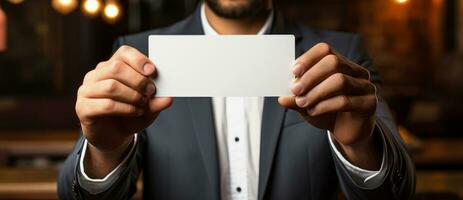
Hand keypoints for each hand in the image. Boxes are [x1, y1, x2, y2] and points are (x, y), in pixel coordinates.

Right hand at [76, 45, 171, 153]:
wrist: (114, 136)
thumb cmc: (130, 116)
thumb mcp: (148, 108)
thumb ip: (156, 101)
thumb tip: (168, 98)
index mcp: (112, 66)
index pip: (124, 52)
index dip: (139, 59)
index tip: (152, 72)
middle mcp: (96, 75)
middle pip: (116, 67)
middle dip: (138, 80)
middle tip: (151, 91)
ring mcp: (87, 90)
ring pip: (111, 86)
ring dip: (132, 95)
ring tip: (143, 104)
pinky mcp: (83, 108)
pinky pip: (106, 105)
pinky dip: (125, 108)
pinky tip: (135, 112)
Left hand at [279, 43, 379, 168]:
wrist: (348, 133)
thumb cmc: (327, 113)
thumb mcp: (307, 105)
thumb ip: (295, 99)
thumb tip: (281, 98)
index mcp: (341, 64)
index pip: (326, 50)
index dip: (308, 58)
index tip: (293, 71)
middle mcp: (357, 72)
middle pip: (333, 62)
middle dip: (310, 76)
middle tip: (295, 90)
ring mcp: (366, 86)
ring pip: (340, 80)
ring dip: (316, 92)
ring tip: (302, 103)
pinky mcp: (369, 104)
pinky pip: (345, 101)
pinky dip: (324, 106)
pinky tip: (313, 112)